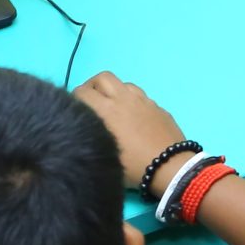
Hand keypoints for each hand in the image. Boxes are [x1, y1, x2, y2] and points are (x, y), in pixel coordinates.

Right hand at [73, 72, 187, 188]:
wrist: (169, 165)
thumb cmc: (133, 166)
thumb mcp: (103, 154)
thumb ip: (91, 134)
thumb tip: (86, 126)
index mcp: (107, 110)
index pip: (82, 91)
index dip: (74, 98)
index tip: (75, 110)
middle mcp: (124, 99)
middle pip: (102, 78)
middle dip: (92, 87)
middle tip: (91, 102)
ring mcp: (143, 100)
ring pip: (123, 84)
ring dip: (113, 91)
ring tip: (112, 108)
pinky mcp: (156, 105)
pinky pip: (139, 95)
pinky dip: (130, 100)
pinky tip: (132, 116)